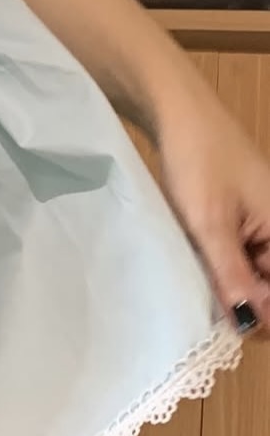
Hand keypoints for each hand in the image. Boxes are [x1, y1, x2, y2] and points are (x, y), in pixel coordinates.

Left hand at [157, 95, 269, 334]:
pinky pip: (239, 253)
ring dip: (233, 285)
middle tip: (214, 314)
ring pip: (255, 271)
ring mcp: (259, 220)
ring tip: (203, 291)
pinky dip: (223, 265)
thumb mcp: (210, 222)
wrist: (174, 109)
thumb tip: (249, 322)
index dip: (266, 313)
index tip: (235, 327)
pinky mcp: (238, 215)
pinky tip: (199, 269)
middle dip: (250, 302)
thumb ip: (232, 274)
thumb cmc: (197, 158)